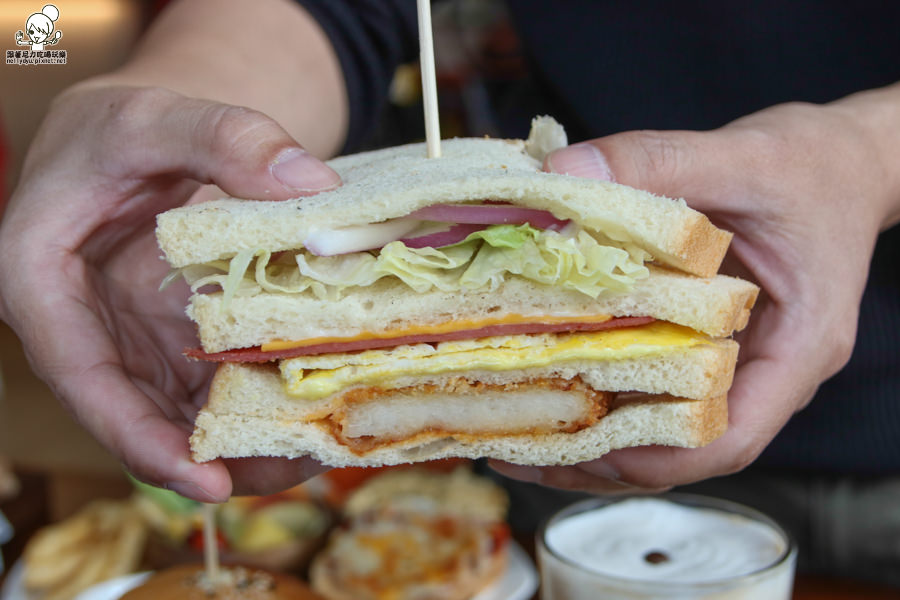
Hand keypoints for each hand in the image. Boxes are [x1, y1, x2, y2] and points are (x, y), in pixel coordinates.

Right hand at [0, 82, 341, 500]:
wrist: (132, 137)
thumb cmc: (123, 127)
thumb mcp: (161, 115)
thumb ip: (228, 138)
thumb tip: (311, 188)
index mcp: (41, 279)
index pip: (81, 374)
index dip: (138, 435)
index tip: (204, 480)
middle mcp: (80, 325)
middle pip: (135, 413)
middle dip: (207, 457)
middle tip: (286, 471)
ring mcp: (126, 337)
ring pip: (174, 409)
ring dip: (236, 439)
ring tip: (310, 454)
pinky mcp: (164, 338)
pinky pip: (203, 382)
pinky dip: (248, 398)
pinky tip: (305, 408)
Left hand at [493, 96, 899, 492]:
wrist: (842, 159)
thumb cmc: (813, 162)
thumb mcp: (741, 155)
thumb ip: (657, 159)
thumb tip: (564, 175)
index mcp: (799, 345)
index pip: (733, 435)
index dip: (657, 455)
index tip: (583, 447)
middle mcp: (766, 371)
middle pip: (685, 447)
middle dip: (602, 458)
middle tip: (519, 451)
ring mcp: (736, 363)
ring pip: (665, 426)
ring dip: (594, 434)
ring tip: (518, 428)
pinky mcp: (706, 343)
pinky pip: (657, 384)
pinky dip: (605, 391)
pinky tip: (549, 379)